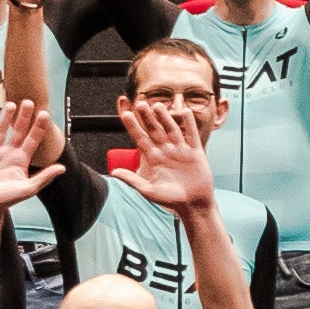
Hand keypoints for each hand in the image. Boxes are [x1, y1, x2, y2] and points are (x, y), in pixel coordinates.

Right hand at [0, 95, 56, 216]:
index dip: (38, 127)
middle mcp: (8, 154)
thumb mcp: (28, 188)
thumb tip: (62, 168)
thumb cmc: (5, 200)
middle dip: (24, 117)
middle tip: (29, 102)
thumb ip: (44, 177)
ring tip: (10, 104)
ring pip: (1, 131)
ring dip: (6, 118)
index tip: (44, 113)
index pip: (32, 139)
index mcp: (21, 160)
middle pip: (18, 131)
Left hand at [117, 94, 218, 213]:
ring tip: (158, 105)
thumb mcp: (148, 190)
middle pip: (155, 130)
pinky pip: (192, 135)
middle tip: (140, 103)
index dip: (133, 127)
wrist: (193, 204)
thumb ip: (132, 180)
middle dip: (147, 118)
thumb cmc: (170, 199)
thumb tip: (114, 172)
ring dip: (165, 117)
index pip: (140, 139)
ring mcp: (180, 150)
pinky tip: (185, 112)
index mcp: (153, 159)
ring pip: (171, 129)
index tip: (126, 114)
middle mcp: (165, 151)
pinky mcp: (195, 152)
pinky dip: (190, 124)